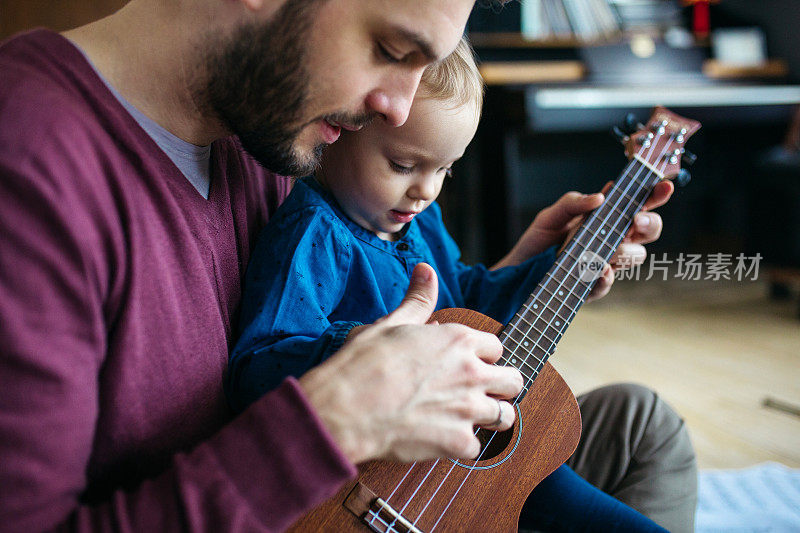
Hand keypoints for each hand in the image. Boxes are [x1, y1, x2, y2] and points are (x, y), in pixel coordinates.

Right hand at [299, 263, 522, 463]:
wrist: (345, 407)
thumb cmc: (363, 364)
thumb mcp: (391, 322)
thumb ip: (418, 298)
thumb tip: (426, 270)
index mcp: (459, 340)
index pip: (495, 347)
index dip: (482, 355)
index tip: (470, 363)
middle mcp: (471, 373)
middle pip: (514, 381)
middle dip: (501, 386)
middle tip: (481, 392)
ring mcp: (467, 409)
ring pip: (505, 417)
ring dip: (491, 418)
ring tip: (471, 419)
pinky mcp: (457, 441)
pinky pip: (475, 449)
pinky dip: (460, 447)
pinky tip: (442, 440)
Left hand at [493, 181, 672, 300]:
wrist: (516, 271)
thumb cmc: (538, 241)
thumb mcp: (551, 215)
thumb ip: (573, 202)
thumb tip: (599, 197)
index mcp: (606, 219)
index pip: (638, 205)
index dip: (655, 195)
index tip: (664, 186)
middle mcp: (612, 241)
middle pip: (648, 231)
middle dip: (649, 223)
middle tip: (635, 220)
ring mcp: (605, 264)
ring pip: (635, 256)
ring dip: (625, 249)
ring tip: (608, 247)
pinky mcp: (591, 287)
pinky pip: (607, 283)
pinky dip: (605, 277)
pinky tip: (599, 269)